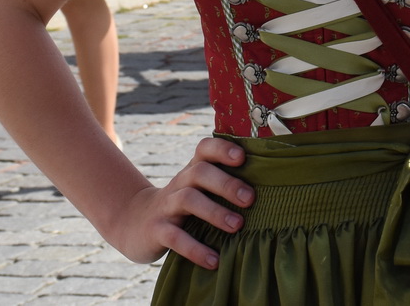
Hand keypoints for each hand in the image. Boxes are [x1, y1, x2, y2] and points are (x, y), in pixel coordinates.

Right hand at [105, 136, 250, 266]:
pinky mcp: (157, 231)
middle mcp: (180, 183)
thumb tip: (273, 184)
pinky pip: (175, 238)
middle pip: (200, 173)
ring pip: (188, 200)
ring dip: (215, 212)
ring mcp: (166, 206)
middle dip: (226, 184)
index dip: (222, 149)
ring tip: (238, 227)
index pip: (205, 149)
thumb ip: (225, 182)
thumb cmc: (183, 205)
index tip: (243, 158)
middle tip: (250, 199)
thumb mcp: (200, 188)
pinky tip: (214, 260)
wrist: (136, 222)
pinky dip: (195, 249)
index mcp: (193, 170)